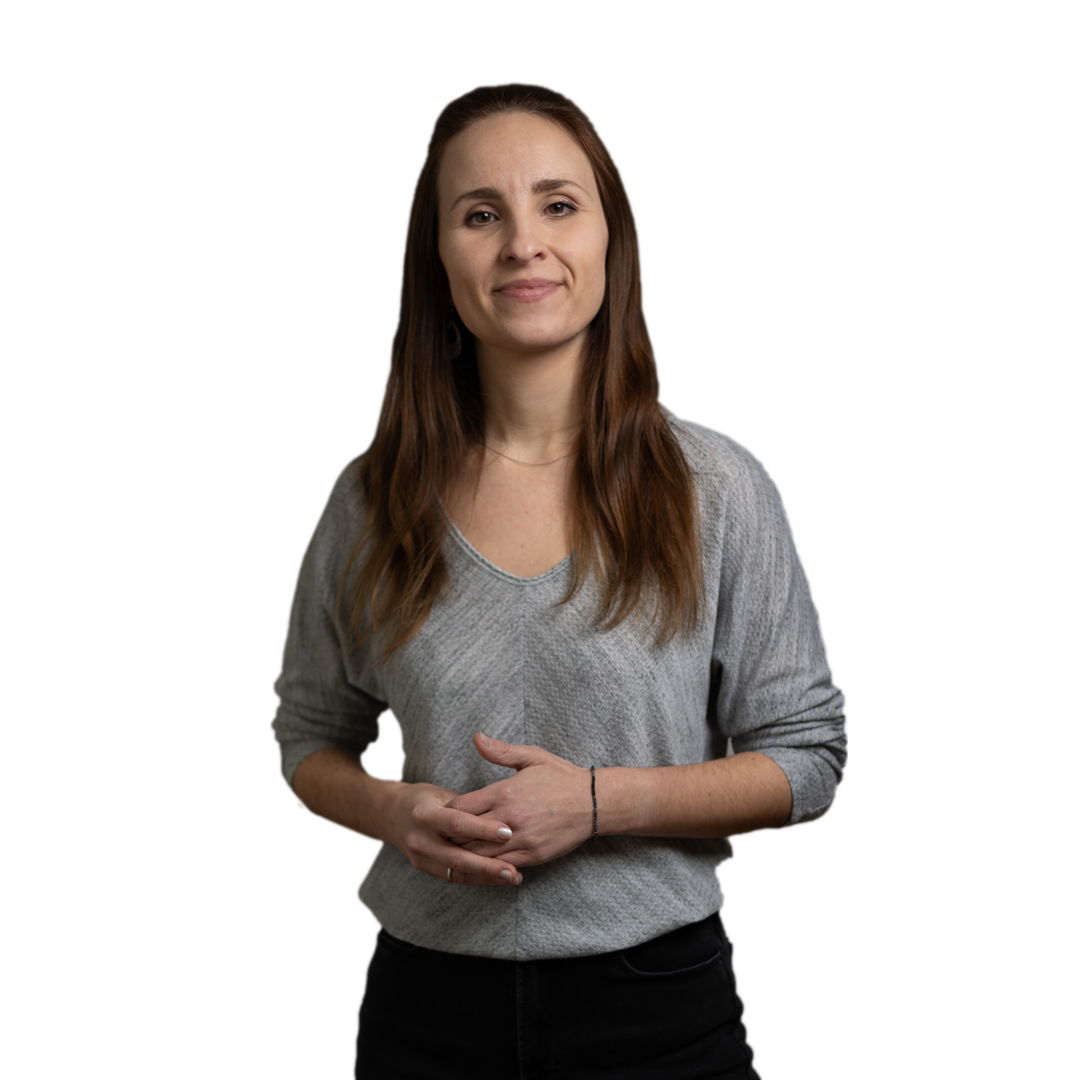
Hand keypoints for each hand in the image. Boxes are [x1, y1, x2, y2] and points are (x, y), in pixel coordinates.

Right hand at [385, 780, 523, 886]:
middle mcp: (420, 839)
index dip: (482, 829)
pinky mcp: (425, 869)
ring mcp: (420, 857)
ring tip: (512, 877)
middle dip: (487, 865)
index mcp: (424, 814)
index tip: (507, 832)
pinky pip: (454, 877)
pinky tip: (498, 878)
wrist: (391, 815)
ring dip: (486, 877)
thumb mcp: (441, 793)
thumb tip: (498, 811)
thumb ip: (465, 805)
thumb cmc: (423, 799)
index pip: (456, 823)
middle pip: (456, 856)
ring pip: (456, 872)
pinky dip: (478, 879)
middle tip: (513, 869)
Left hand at [445, 733, 593, 868]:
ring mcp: (521, 840)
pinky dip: (488, 864)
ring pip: (479, 855)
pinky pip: (501, 866)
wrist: (594, 802)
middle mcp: (509, 818)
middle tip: (446, 834)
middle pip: (464, 835)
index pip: (460, 809)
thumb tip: (476, 738)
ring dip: (467, 852)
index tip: (448, 812)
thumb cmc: (561, 777)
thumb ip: (501, 751)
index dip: (448, 812)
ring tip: (460, 848)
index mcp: (504, 792)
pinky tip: (484, 859)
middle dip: (452, 835)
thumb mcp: (532, 757)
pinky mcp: (532, 856)